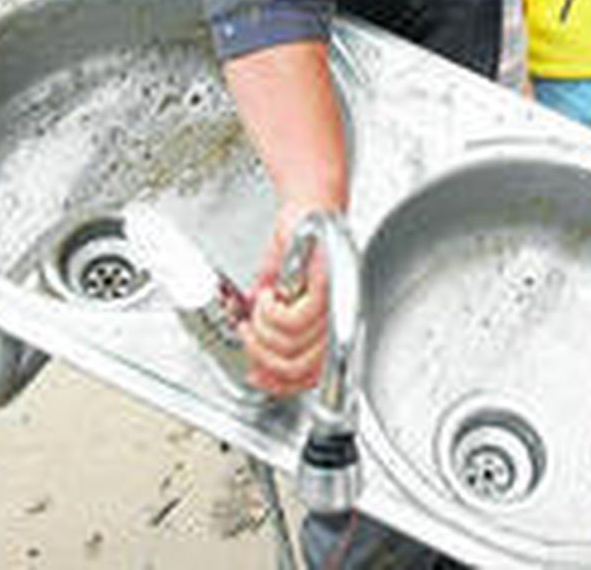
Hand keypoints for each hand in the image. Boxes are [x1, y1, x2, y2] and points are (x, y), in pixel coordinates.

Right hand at [240, 199, 336, 395]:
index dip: (283, 384)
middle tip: (250, 336)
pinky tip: (268, 295)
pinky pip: (294, 320)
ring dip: (263, 331)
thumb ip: (271, 331)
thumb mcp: (279, 295)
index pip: (316, 376)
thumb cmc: (300, 246)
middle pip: (301, 368)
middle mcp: (340, 316)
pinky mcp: (326, 285)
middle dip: (264, 357)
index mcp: (334, 324)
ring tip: (259, 311)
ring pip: (293, 346)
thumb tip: (256, 363)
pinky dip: (271, 312)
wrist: (309, 207)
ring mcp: (335, 302)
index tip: (258, 377)